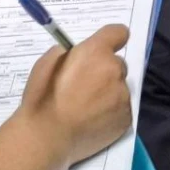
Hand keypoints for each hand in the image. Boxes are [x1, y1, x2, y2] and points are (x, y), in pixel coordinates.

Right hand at [15, 25, 131, 169]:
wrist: (47, 137)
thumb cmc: (42, 97)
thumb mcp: (48, 61)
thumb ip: (71, 53)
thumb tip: (81, 56)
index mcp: (96, 52)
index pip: (118, 33)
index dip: (111, 40)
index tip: (104, 48)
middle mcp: (114, 70)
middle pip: (118, 64)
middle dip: (105, 71)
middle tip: (85, 86)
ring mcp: (122, 96)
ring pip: (119, 88)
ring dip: (108, 93)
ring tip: (86, 108)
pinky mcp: (126, 118)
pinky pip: (121, 109)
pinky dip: (110, 112)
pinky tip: (93, 121)